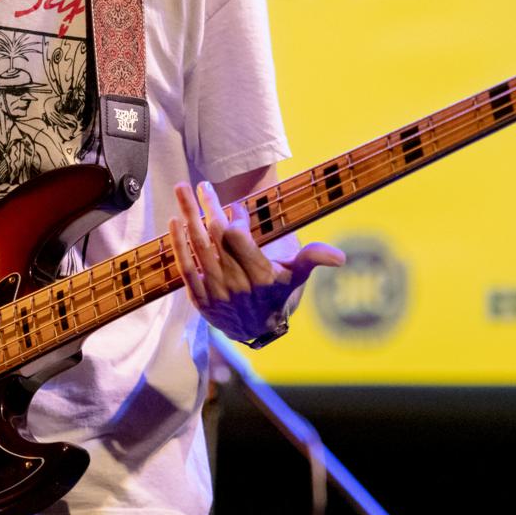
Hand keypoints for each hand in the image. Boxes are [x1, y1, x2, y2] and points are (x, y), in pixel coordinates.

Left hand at [167, 180, 344, 343]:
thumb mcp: (298, 276)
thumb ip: (314, 259)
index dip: (236, 218)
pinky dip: (177, 243)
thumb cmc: (279, 294)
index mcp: (261, 276)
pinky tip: (174, 220)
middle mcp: (236, 285)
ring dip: (189, 215)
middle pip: (216, 237)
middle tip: (203, 185)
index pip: (238, 238)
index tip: (237, 207)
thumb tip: (341, 258)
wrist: (257, 329)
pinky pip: (185, 267)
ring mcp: (215, 292)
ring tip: (183, 189)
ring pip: (198, 247)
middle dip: (208, 206)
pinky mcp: (199, 298)